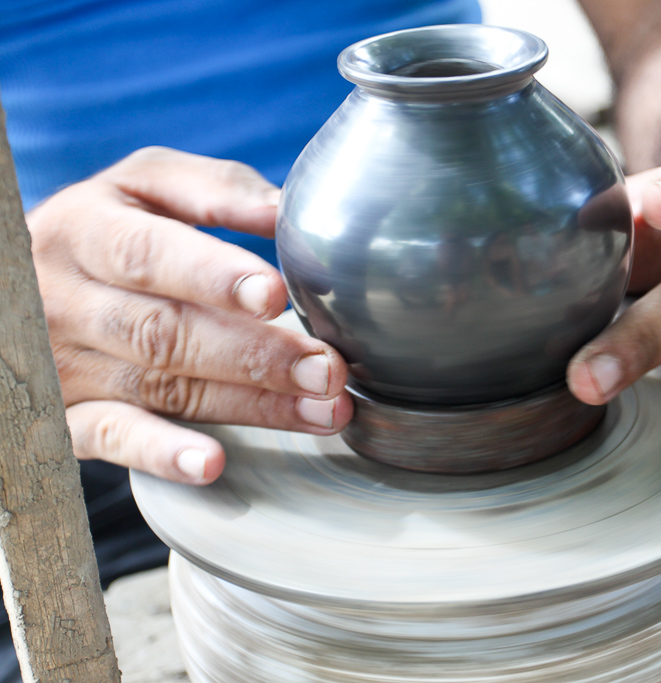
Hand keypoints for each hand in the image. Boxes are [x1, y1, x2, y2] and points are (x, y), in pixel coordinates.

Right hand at [30, 147, 350, 483]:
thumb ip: (214, 191)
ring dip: (249, 405)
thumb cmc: (109, 230)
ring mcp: (65, 365)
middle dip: (256, 353)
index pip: (147, 254)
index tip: (275, 294)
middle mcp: (67, 301)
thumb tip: (286, 211)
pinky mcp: (67, 417)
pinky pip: (111, 439)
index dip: (212, 275)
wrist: (20, 285)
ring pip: (161, 387)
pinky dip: (162, 453)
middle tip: (326, 368)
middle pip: (166, 331)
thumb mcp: (144, 188)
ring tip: (321, 410)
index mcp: (85, 230)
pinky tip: (212, 464)